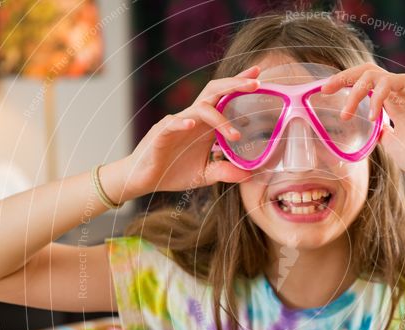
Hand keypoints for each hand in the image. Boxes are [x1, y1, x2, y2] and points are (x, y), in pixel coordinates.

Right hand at [124, 65, 261, 195]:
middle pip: (215, 92)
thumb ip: (225, 172)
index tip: (259, 76)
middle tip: (256, 84)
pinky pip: (172, 123)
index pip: (224, 98)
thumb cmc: (173, 171)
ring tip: (236, 135)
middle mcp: (194, 118)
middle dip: (234, 85)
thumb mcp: (205, 174)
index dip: (239, 85)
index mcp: (205, 125)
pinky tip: (192, 124)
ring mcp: (177, 123)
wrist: (145, 179)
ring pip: (200, 108)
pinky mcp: (161, 133)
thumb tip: (249, 176)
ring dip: (220, 118)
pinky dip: (182, 122)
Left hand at [321, 63, 404, 178]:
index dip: (344, 85)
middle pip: (365, 72)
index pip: (364, 84)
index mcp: (392, 101)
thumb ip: (380, 135)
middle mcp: (398, 89)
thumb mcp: (391, 145)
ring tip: (346, 114)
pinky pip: (387, 81)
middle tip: (325, 89)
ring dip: (354, 93)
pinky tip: (373, 117)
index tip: (325, 93)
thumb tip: (369, 133)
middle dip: (342, 78)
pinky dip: (375, 98)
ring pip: (372, 75)